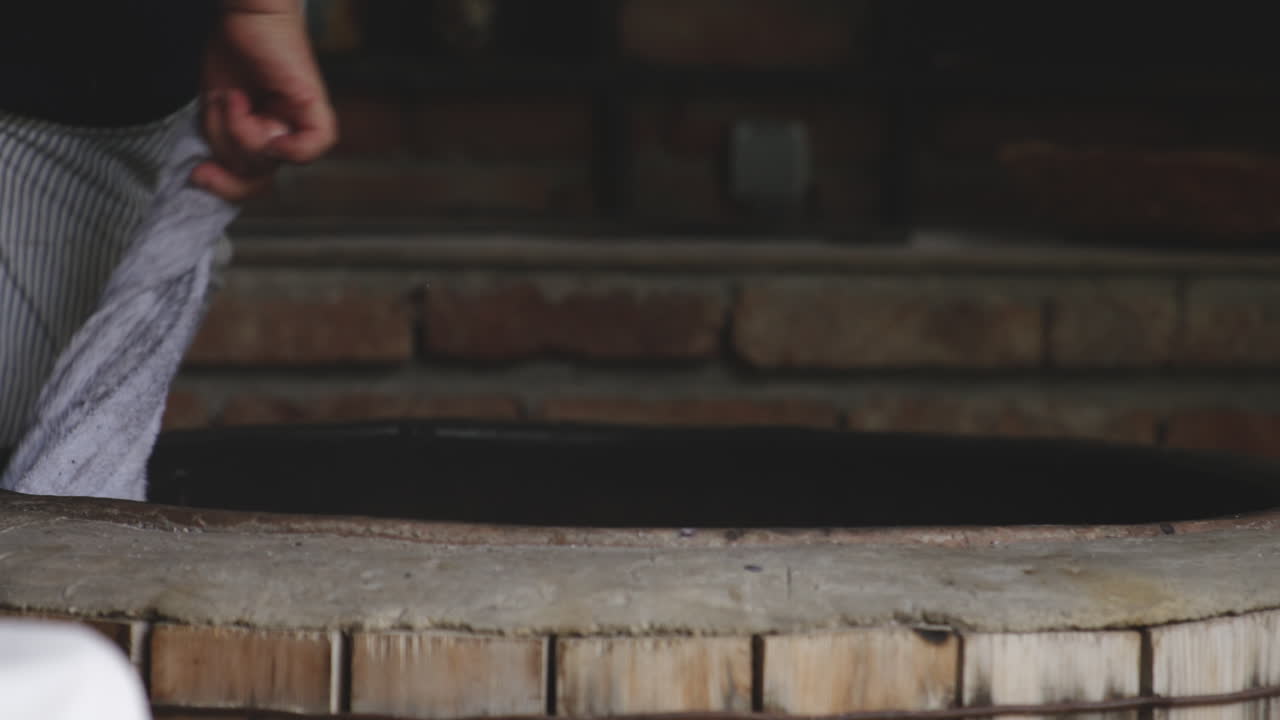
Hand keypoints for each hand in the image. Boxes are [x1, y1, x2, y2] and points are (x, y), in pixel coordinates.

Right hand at [192, 1, 337, 202]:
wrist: (241, 11)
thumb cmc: (231, 49)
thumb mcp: (216, 107)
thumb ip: (222, 141)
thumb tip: (213, 173)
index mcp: (265, 137)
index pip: (253, 182)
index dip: (228, 188)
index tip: (198, 175)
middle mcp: (286, 133)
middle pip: (259, 173)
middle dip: (230, 149)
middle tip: (219, 114)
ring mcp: (301, 120)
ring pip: (272, 158)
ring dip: (241, 130)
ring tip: (235, 96)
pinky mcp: (313, 103)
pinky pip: (314, 144)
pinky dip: (288, 145)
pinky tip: (266, 123)